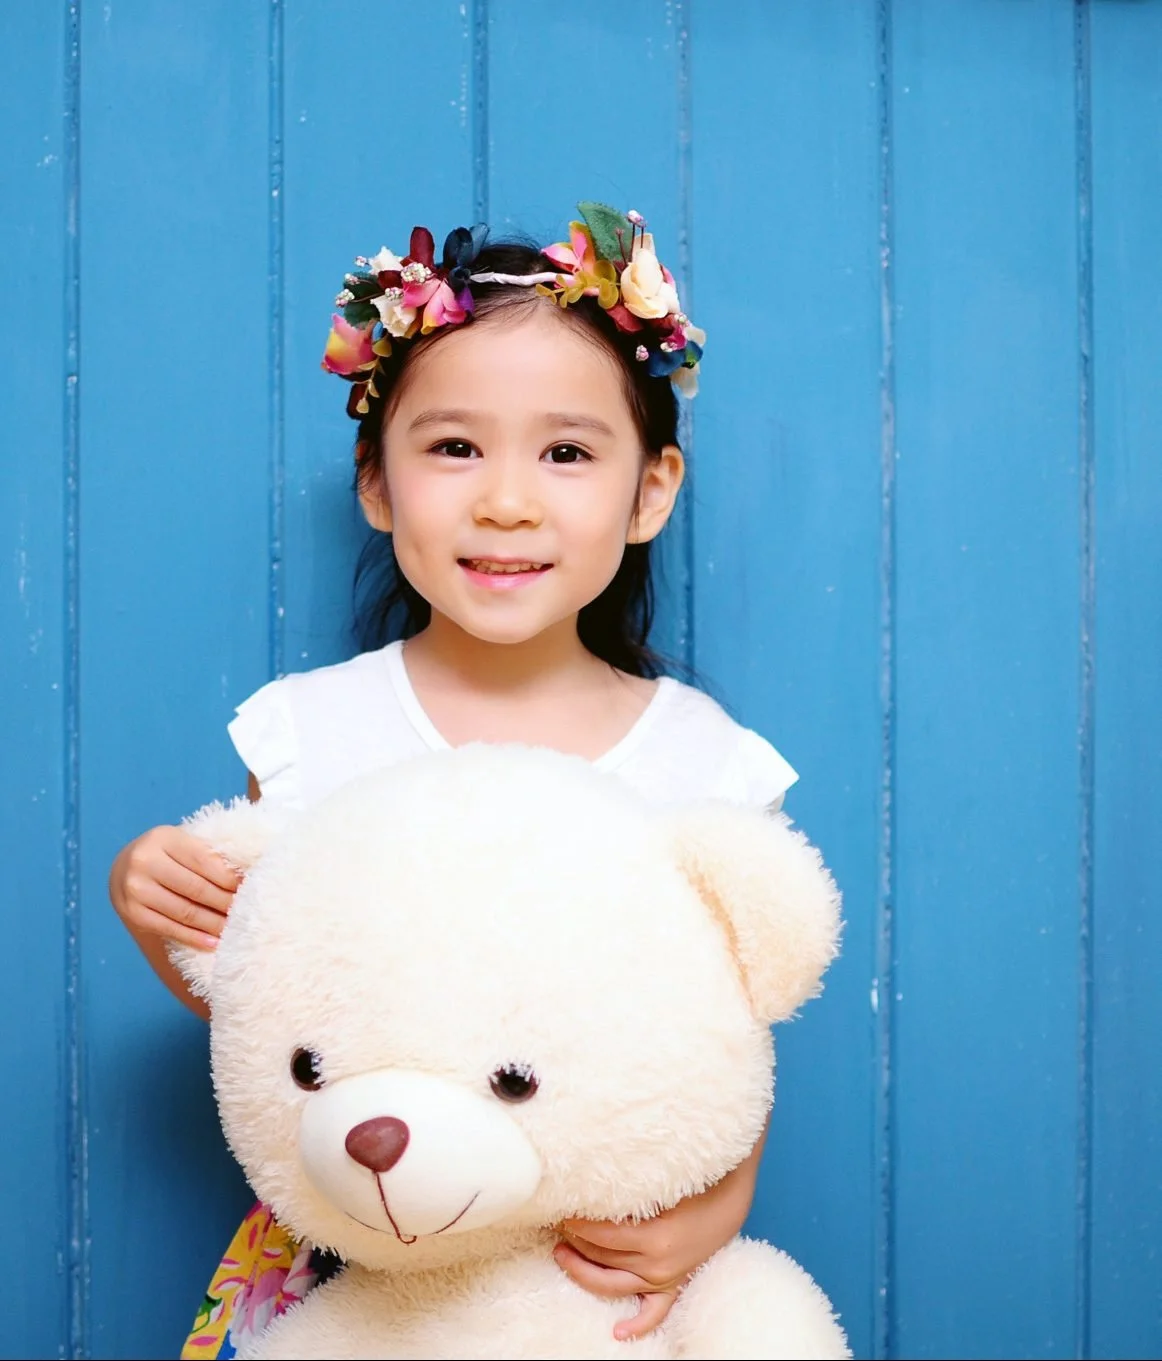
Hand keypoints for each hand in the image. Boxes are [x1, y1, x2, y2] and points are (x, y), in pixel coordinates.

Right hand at [110, 825, 238, 950]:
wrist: (125, 869)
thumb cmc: (168, 854)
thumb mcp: (183, 842)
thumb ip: (209, 853)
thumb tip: (248, 874)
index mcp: (163, 838)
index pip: (205, 861)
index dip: (230, 878)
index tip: (251, 889)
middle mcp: (144, 861)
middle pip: (196, 888)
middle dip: (226, 903)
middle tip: (248, 913)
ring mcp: (135, 890)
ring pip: (185, 912)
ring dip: (214, 924)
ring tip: (235, 929)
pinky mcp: (133, 914)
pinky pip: (170, 929)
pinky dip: (195, 937)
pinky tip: (214, 942)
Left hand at [554, 1142, 760, 1340]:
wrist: (731, 1198)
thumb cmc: (694, 1183)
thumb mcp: (659, 1182)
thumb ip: (627, 1188)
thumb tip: (591, 1184)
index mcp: (654, 1236)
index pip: (599, 1234)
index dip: (575, 1222)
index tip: (560, 1208)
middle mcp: (658, 1263)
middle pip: (602, 1257)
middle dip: (574, 1240)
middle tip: (556, 1224)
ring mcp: (666, 1277)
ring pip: (614, 1282)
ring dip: (584, 1270)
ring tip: (562, 1253)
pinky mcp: (674, 1284)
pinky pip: (655, 1311)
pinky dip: (638, 1324)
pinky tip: (618, 1331)